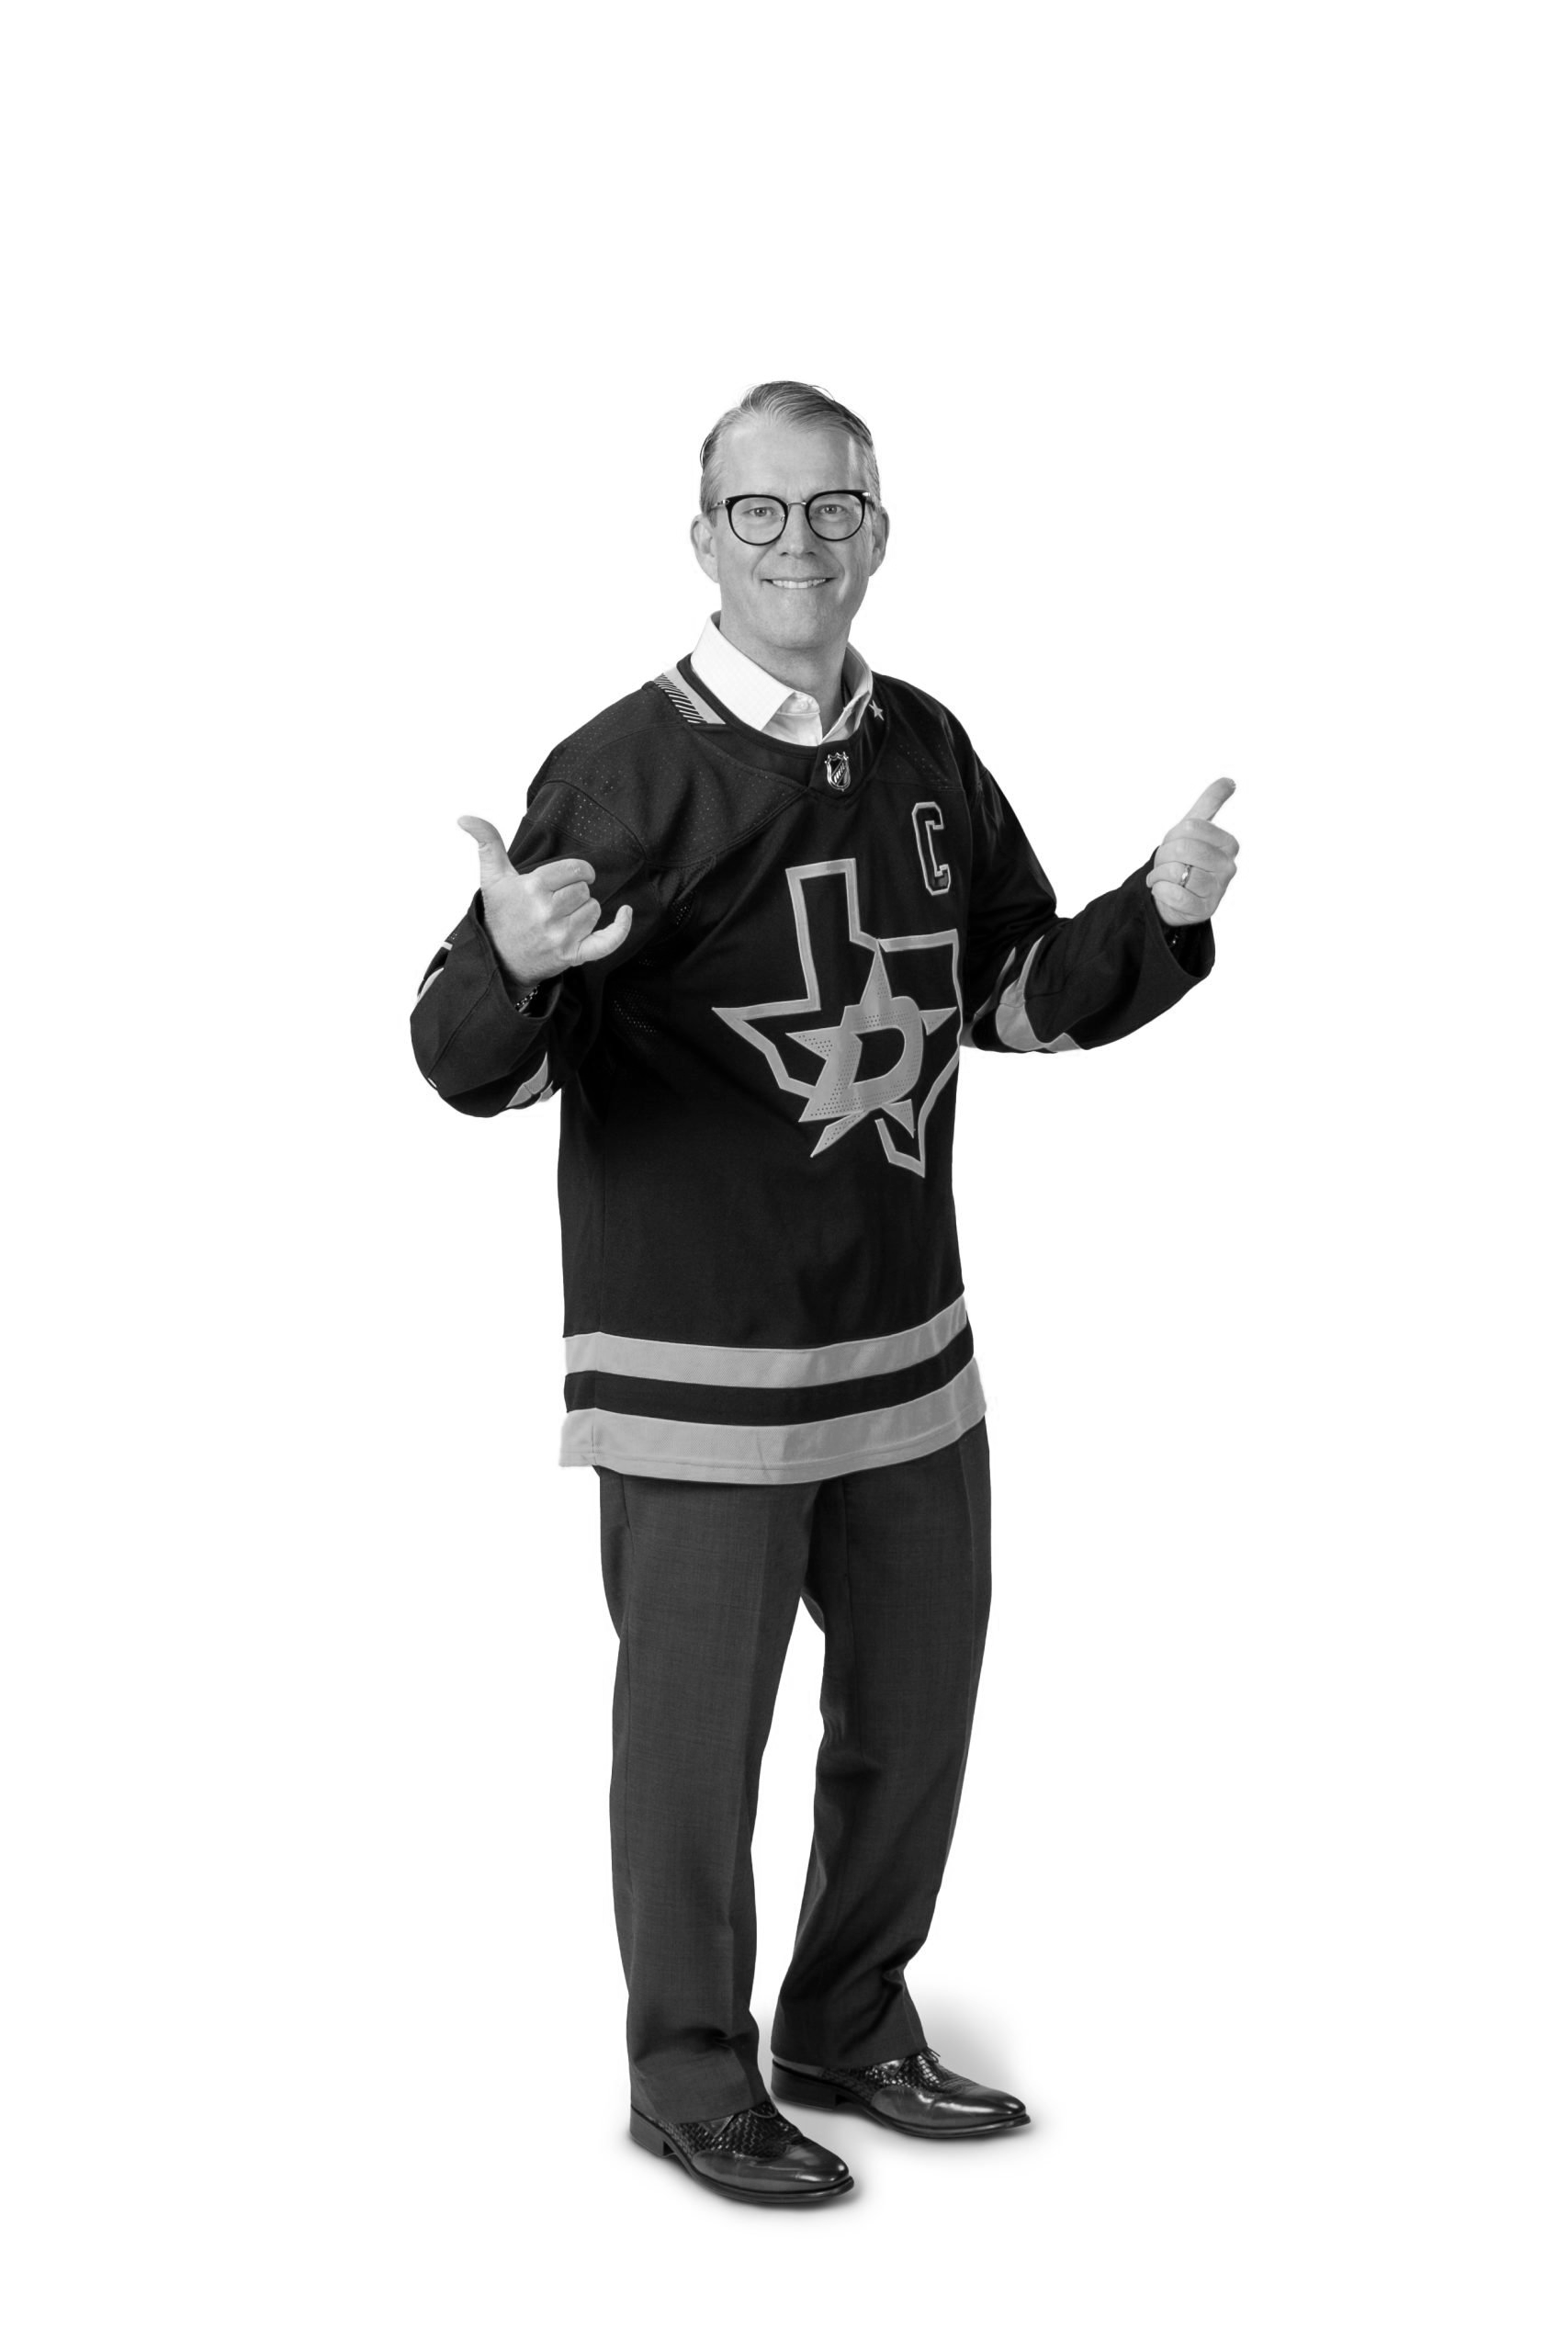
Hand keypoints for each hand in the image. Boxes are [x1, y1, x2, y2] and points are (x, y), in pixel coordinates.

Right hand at [457, 815, 632, 989]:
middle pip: (585, 890)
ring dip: (585, 912)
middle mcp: (547, 913)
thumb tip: (465, 817)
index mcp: (532, 889)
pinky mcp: (573, 956)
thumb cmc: (501, 916)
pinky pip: (607, 941)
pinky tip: (625, 912)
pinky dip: (620, 928)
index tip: (570, 877)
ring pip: (594, 910)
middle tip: (557, 903)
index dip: (577, 871)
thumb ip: (487, 843)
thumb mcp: (492, 877)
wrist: (499, 960)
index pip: (575, 869)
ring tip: (563, 918)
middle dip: (576, 893)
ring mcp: (561, 936)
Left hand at [1146, 777, 1238, 926]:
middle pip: (1183, 849)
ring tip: (1165, 878)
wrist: (1174, 893)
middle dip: (1164, 855)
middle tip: (1165, 863)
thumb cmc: (1186, 858)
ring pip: (1177, 872)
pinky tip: (1164, 891)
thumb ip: (1211, 802)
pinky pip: (1174, 895)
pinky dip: (1160, 891)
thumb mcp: (1195, 827)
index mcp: (1228, 844)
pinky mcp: (1204, 911)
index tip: (1176, 843)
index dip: (1174, 835)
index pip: (1191, 828)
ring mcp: (1218, 891)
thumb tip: (1229, 780)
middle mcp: (1228, 868)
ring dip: (1160, 875)